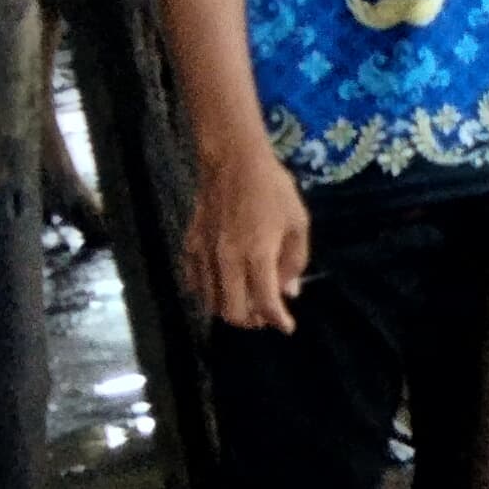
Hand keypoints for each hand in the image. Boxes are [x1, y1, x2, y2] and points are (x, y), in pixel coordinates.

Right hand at [184, 144, 312, 333]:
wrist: (232, 161)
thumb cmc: (273, 189)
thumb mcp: (298, 223)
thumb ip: (294, 261)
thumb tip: (290, 292)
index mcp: (257, 255)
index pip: (265, 302)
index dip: (278, 320)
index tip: (287, 327)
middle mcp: (227, 261)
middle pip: (232, 312)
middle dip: (252, 321)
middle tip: (267, 315)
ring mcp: (204, 255)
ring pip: (211, 302)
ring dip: (230, 309)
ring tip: (249, 303)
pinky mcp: (191, 246)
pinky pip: (195, 283)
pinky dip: (209, 294)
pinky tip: (224, 288)